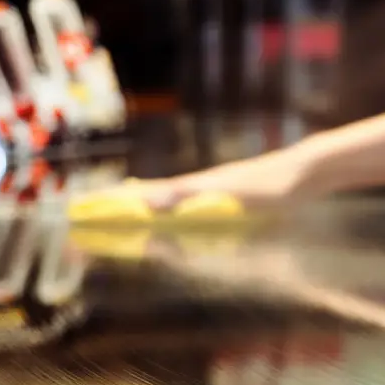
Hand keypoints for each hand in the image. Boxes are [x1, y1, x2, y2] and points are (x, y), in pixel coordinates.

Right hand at [78, 148, 315, 211]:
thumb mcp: (228, 195)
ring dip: (140, 204)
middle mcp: (197, 187)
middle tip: (86, 208)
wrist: (303, 172)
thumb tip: (144, 201)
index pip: (143, 196)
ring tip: (118, 206)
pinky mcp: (227, 195)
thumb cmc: (269, 186)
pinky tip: (172, 212)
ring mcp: (212, 190)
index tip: (81, 208)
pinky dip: (168, 206)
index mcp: (193, 188)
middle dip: (118, 203)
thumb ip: (187, 198)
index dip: (114, 203)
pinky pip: (186, 203)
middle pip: (150, 195)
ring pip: (167, 197)